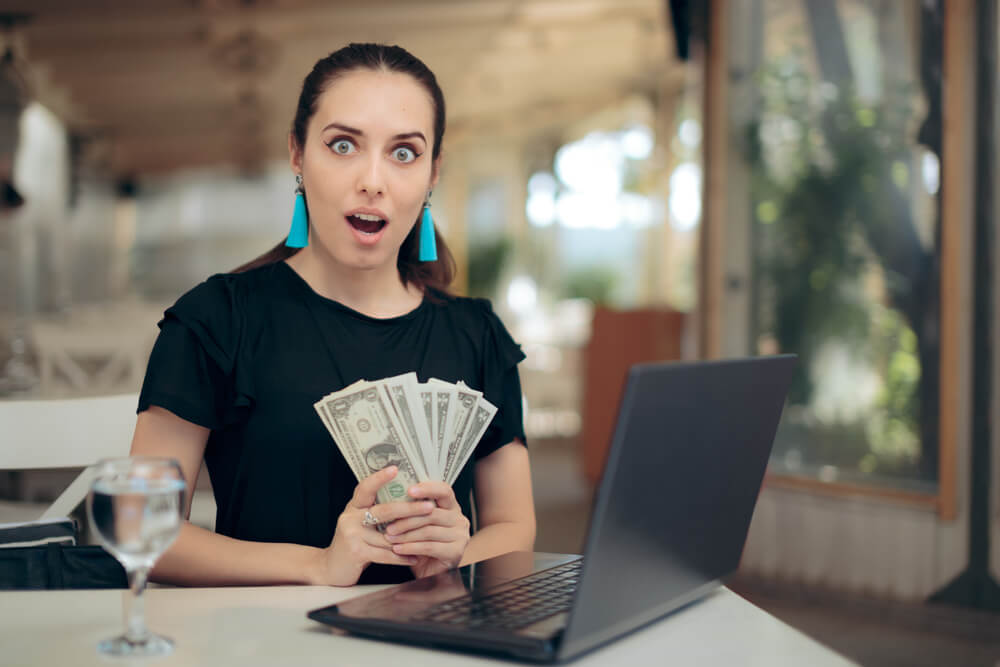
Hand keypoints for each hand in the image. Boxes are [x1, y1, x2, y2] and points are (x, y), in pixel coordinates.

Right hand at [318, 466, 435, 585]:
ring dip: (411, 538)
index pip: (366, 487)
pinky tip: (414, 558)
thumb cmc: (354, 543)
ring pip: (388, 535)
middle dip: (410, 508)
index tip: (395, 468)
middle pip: (385, 510)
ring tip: (429, 535)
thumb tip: (408, 500)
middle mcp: (351, 517)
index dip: (379, 478)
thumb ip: (377, 513)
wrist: (330, 569)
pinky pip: (385, 554)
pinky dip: (401, 557)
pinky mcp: (356, 552)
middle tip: (430, 506)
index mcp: (354, 506)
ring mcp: (352, 535)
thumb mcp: (361, 523)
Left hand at [381, 481, 470, 578]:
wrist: (430, 574)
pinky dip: (410, 548)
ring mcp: (460, 536)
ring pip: (429, 531)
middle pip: (432, 513)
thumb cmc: (422, 545)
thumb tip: (391, 498)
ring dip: (406, 535)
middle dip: (407, 519)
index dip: (428, 488)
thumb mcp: (418, 524)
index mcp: (452, 507)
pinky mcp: (456, 552)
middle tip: (389, 525)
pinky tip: (398, 549)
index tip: (409, 490)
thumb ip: (413, 511)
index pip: (444, 490)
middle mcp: (459, 519)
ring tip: (390, 538)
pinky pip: (429, 547)